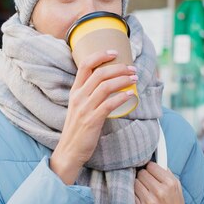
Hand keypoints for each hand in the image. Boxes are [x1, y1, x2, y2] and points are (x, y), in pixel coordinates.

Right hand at [50, 50, 137, 183]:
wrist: (69, 151)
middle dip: (119, 68)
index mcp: (75, 92)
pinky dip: (121, 97)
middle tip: (132, 69)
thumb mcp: (79, 108)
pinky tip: (130, 96)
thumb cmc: (78, 130)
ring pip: (105, 86)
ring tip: (134, 79)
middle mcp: (78, 97)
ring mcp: (85, 108)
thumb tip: (110, 86)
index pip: (85, 65)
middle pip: (100, 73)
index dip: (100, 55)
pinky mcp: (92, 120)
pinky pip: (109, 104)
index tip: (114, 52)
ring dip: (123, 80)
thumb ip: (90, 96)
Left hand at [134, 161, 192, 203]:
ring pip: (134, 183)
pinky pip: (131, 195)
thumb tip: (150, 161)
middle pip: (141, 173)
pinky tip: (142, 200)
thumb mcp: (177, 187)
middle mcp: (160, 191)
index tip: (150, 172)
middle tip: (147, 183)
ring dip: (137, 186)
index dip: (149, 168)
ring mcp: (150, 202)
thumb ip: (165, 173)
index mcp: (170, 183)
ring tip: (144, 192)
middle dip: (143, 177)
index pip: (151, 166)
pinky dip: (135, 196)